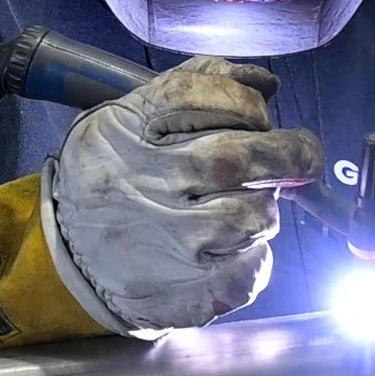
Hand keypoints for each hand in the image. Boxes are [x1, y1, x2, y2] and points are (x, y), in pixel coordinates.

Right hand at [46, 57, 322, 333]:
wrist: (72, 261)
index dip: (242, 100)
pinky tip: (237, 246)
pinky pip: (251, 268)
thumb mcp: (131, 118)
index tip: (260, 112)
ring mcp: (163, 244)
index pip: (193, 97)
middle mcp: (139, 184)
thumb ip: (197, 86)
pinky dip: (258, 254)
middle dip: (286, 152)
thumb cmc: (118, 176)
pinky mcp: (186, 293)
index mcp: (123, 133)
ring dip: (266, 206)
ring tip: (245, 205)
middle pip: (230, 159)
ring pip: (251, 216)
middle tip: (302, 155)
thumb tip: (266, 82)